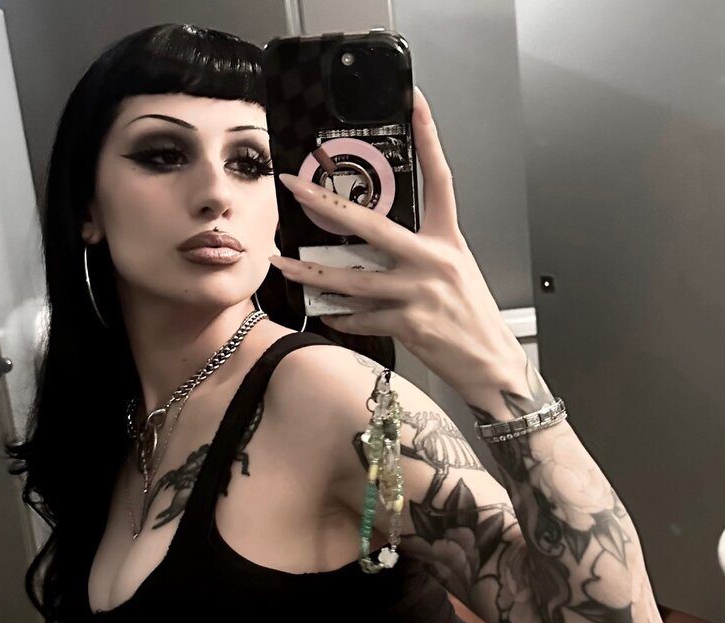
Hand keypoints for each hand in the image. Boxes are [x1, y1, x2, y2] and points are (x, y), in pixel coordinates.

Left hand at [269, 86, 522, 393]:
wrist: (492, 365)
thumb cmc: (473, 320)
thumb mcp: (456, 272)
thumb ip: (422, 253)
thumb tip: (378, 245)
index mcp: (448, 242)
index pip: (439, 179)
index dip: (429, 139)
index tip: (415, 104)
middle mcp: (433, 262)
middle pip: (372, 226)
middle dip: (327, 206)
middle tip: (296, 189)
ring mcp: (420, 293)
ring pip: (352, 279)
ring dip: (311, 274)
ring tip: (283, 265)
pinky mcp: (409, 324)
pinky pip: (361, 317)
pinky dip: (340, 316)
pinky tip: (325, 312)